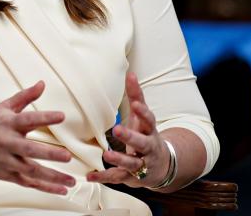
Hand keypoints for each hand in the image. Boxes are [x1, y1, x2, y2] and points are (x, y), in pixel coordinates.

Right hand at [0, 81, 75, 194]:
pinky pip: (28, 183)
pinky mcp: (7, 174)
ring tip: (71, 181)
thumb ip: (25, 96)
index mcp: (8, 123)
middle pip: (30, 150)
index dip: (44, 117)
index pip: (28, 119)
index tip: (61, 115)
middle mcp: (8, 143)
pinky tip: (60, 190)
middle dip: (49, 154)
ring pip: (31, 171)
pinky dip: (45, 188)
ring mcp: (7, 161)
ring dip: (52, 177)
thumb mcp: (3, 107)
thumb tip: (42, 84)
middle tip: (67, 156)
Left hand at [87, 73, 167, 187]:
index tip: (136, 104)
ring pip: (132, 163)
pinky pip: (117, 177)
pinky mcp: (131, 177)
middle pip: (142, 143)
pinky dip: (103, 177)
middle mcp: (148, 148)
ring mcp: (141, 164)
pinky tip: (90, 176)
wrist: (161, 165)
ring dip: (119, 159)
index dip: (143, 112)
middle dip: (131, 137)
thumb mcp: (142, 117)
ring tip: (106, 155)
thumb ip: (136, 96)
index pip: (150, 120)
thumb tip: (131, 73)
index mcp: (150, 130)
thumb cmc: (146, 134)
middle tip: (117, 129)